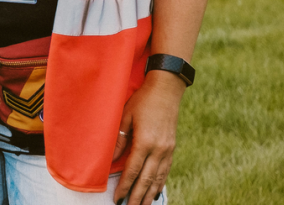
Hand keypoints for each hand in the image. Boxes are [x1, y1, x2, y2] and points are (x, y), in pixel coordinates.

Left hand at [111, 72, 184, 203]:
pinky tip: (155, 192)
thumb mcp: (126, 115)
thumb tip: (111, 159)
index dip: (125, 186)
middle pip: (146, 179)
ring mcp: (167, 149)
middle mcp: (158, 149)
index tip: (118, 198)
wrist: (167, 89)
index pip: (133, 170)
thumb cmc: (143, 100)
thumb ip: (119, 138)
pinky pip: (165, 171)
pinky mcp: (172, 147)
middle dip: (137, 197)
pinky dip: (159, 184)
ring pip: (158, 178)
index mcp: (145, 141)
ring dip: (149, 195)